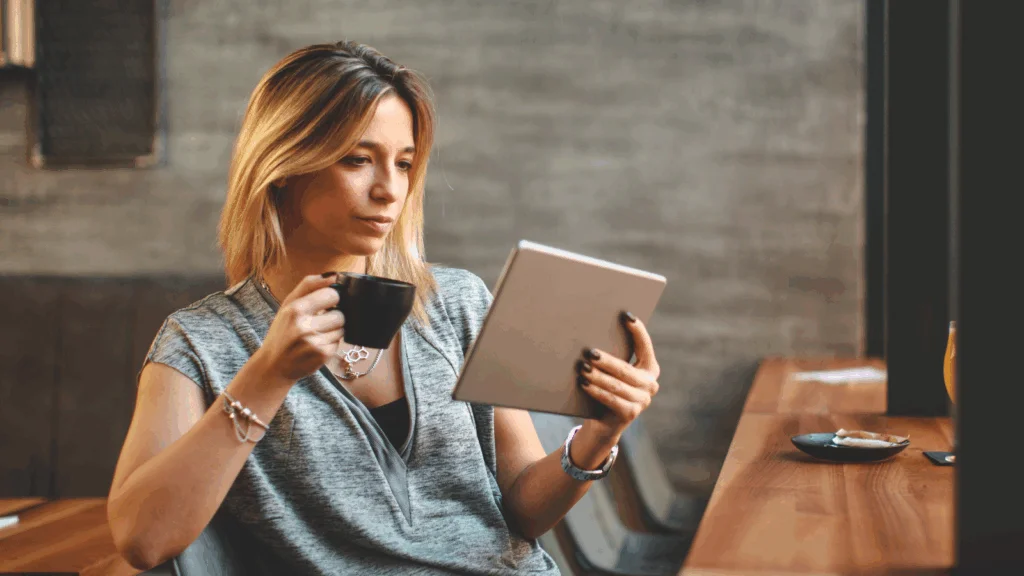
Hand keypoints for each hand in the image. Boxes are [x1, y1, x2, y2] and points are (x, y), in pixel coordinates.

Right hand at [253, 274, 344, 383]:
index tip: (327, 303)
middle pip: (340, 314)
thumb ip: (309, 286)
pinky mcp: (323, 355)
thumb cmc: (282, 331)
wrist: (274, 365)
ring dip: (334, 330)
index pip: (332, 295)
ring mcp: (314, 343)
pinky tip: (317, 345)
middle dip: (334, 316)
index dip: (332, 298)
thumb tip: (333, 275)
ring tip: (317, 334)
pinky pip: (339, 343)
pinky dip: (331, 343)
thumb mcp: (288, 305)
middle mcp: (305, 327)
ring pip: (342, 329)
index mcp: (296, 310)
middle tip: (320, 321)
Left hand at [576, 312, 660, 441]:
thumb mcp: (613, 372)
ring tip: (582, 368)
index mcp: (649, 368)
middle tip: (589, 352)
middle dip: (605, 360)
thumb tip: (592, 332)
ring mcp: (642, 401)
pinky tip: (584, 384)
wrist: (603, 423)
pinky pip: (611, 399)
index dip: (637, 331)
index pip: (644, 346)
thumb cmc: (606, 388)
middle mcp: (650, 384)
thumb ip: (612, 356)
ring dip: (597, 376)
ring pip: (616, 385)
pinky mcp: (630, 414)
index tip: (625, 316)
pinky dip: (596, 391)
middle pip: (625, 369)